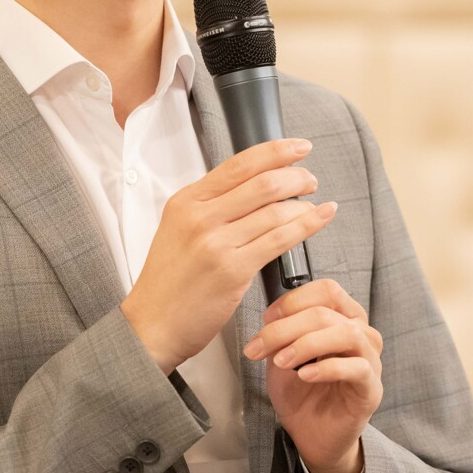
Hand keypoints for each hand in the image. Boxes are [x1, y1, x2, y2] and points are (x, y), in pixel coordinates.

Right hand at [122, 139, 338, 373]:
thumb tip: (251, 186)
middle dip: (296, 175)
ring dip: (304, 204)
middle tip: (310, 179)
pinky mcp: (233, 270)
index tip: (298, 148)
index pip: (238, 164)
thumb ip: (210, 206)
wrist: (152, 325)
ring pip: (275, 210)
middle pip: (262, 182)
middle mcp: (200, 217)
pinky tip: (320, 218)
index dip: (275, 151)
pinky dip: (307, 225)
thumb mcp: (179, 230)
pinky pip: (280, 240)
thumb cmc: (169, 282)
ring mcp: (216, 243)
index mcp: (186, 201)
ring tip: (315, 205)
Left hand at [243, 279, 382, 472]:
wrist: (311, 435)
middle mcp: (362, 334)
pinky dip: (326, 368)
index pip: (327, 290)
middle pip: (327, 312)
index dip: (293, 300)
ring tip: (282, 361)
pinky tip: (304, 375)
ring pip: (347, 334)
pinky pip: (357, 368)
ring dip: (307, 344)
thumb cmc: (302, 393)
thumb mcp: (282, 357)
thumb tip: (270, 320)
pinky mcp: (372, 388)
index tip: (266, 319)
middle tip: (259, 347)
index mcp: (343, 319)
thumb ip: (281, 335)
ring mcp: (370, 360)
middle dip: (286, 328)